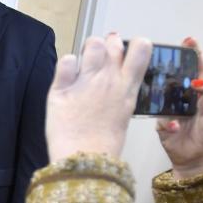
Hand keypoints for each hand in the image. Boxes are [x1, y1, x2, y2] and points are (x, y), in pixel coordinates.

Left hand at [46, 34, 151, 161]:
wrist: (84, 160)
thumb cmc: (104, 144)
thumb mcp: (122, 115)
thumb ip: (120, 93)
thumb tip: (115, 80)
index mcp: (127, 88)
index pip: (141, 49)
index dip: (133, 46)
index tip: (125, 53)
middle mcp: (108, 79)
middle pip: (113, 42)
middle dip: (108, 44)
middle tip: (101, 57)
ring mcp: (85, 81)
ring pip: (92, 44)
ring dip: (89, 49)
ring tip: (84, 63)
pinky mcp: (61, 88)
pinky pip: (67, 60)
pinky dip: (67, 64)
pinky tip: (67, 76)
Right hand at [156, 37, 202, 178]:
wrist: (201, 159)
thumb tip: (196, 81)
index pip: (198, 64)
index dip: (192, 50)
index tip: (187, 40)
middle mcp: (186, 93)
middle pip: (175, 73)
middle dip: (170, 66)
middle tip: (165, 61)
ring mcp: (172, 106)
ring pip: (162, 89)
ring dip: (164, 91)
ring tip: (166, 92)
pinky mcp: (161, 119)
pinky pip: (159, 114)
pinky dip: (169, 121)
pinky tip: (177, 127)